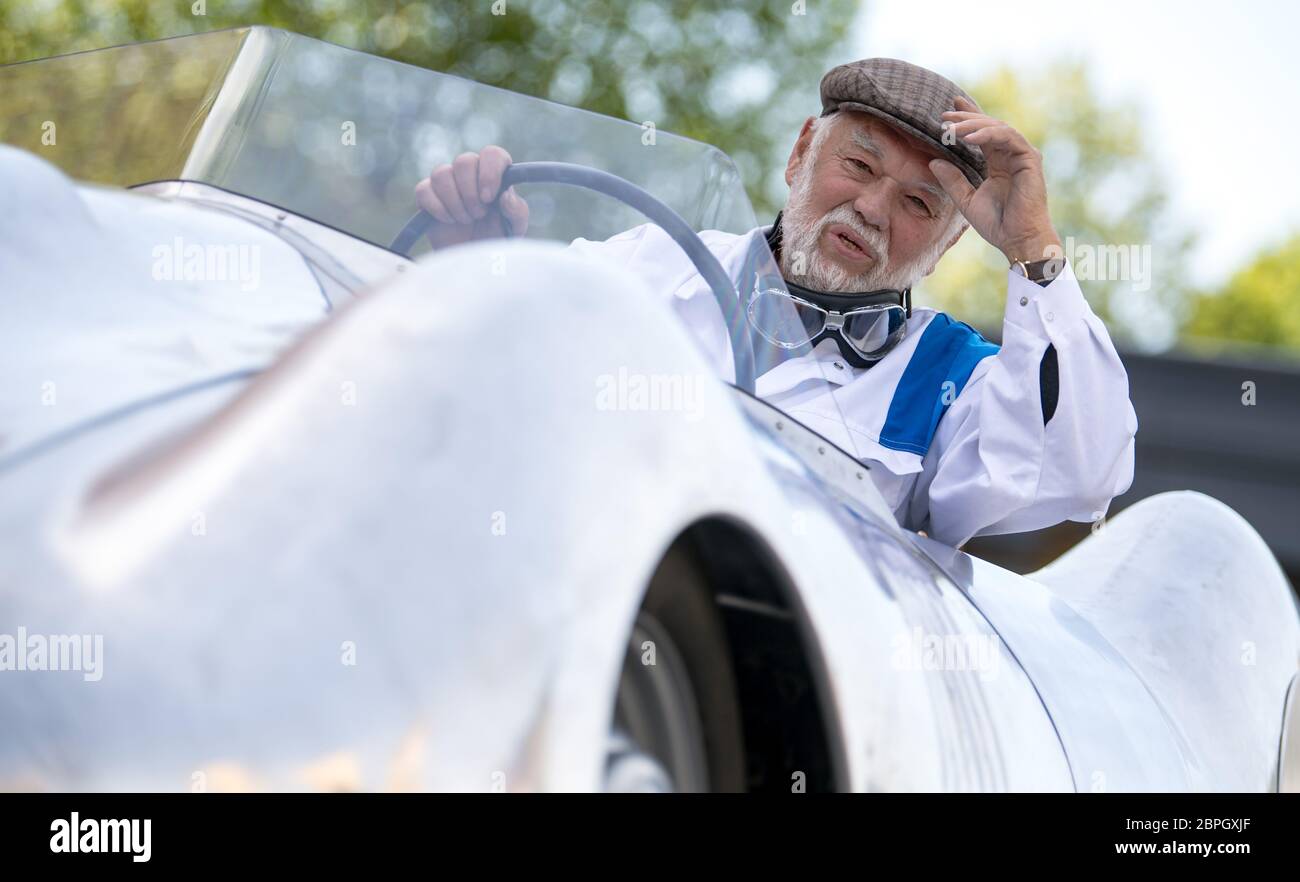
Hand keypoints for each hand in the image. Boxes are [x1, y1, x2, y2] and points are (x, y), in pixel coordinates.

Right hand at [414, 145, 528, 248]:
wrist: (471, 260)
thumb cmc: (495, 239)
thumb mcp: (514, 229)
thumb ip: (516, 211)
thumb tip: (505, 195)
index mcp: (494, 174)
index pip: (492, 154)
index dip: (489, 172)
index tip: (489, 198)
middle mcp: (470, 173)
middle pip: (464, 161)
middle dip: (471, 193)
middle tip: (478, 215)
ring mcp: (446, 182)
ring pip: (441, 173)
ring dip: (455, 202)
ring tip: (465, 220)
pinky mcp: (427, 195)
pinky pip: (424, 189)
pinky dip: (437, 207)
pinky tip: (449, 220)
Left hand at [930, 97, 1061, 263]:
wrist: (1018, 239)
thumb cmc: (997, 224)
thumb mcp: (966, 200)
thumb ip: (952, 181)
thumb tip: (933, 162)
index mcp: (998, 162)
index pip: (982, 134)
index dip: (968, 118)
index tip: (948, 110)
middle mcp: (1011, 155)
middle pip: (989, 126)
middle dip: (966, 118)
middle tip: (944, 116)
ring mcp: (1022, 155)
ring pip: (998, 128)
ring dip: (973, 125)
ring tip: (952, 128)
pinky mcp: (1030, 158)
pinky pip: (1008, 138)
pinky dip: (988, 134)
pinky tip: (969, 137)